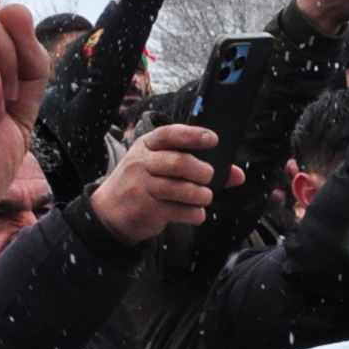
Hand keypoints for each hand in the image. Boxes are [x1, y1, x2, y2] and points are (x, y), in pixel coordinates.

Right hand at [89, 121, 227, 243]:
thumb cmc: (145, 184)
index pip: (168, 134)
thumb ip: (199, 167)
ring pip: (182, 189)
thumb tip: (238, 174)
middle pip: (179, 163)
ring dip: (202, 195)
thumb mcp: (161, 168)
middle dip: (202, 171)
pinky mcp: (147, 210)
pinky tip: (194, 212)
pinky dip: (195, 214)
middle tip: (208, 177)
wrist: (110, 211)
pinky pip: (181, 211)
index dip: (192, 135)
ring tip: (204, 197)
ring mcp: (142, 187)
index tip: (212, 139)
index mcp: (146, 146)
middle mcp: (141, 163)